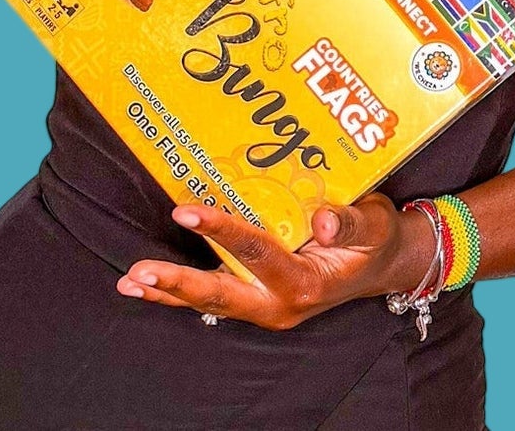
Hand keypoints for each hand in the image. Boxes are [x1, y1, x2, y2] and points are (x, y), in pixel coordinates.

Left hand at [115, 193, 436, 330]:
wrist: (384, 265)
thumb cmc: (376, 240)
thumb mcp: (373, 225)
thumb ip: (350, 221)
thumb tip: (324, 217)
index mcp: (305, 282)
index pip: (257, 253)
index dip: (222, 230)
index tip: (186, 209)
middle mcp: (279, 302)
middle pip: (222, 293)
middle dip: (178, 283)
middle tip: (138, 271)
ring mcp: (266, 303)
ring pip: (212, 300)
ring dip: (169, 291)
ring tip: (130, 281)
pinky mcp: (257, 296)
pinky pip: (215, 296)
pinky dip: (180, 292)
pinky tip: (148, 285)